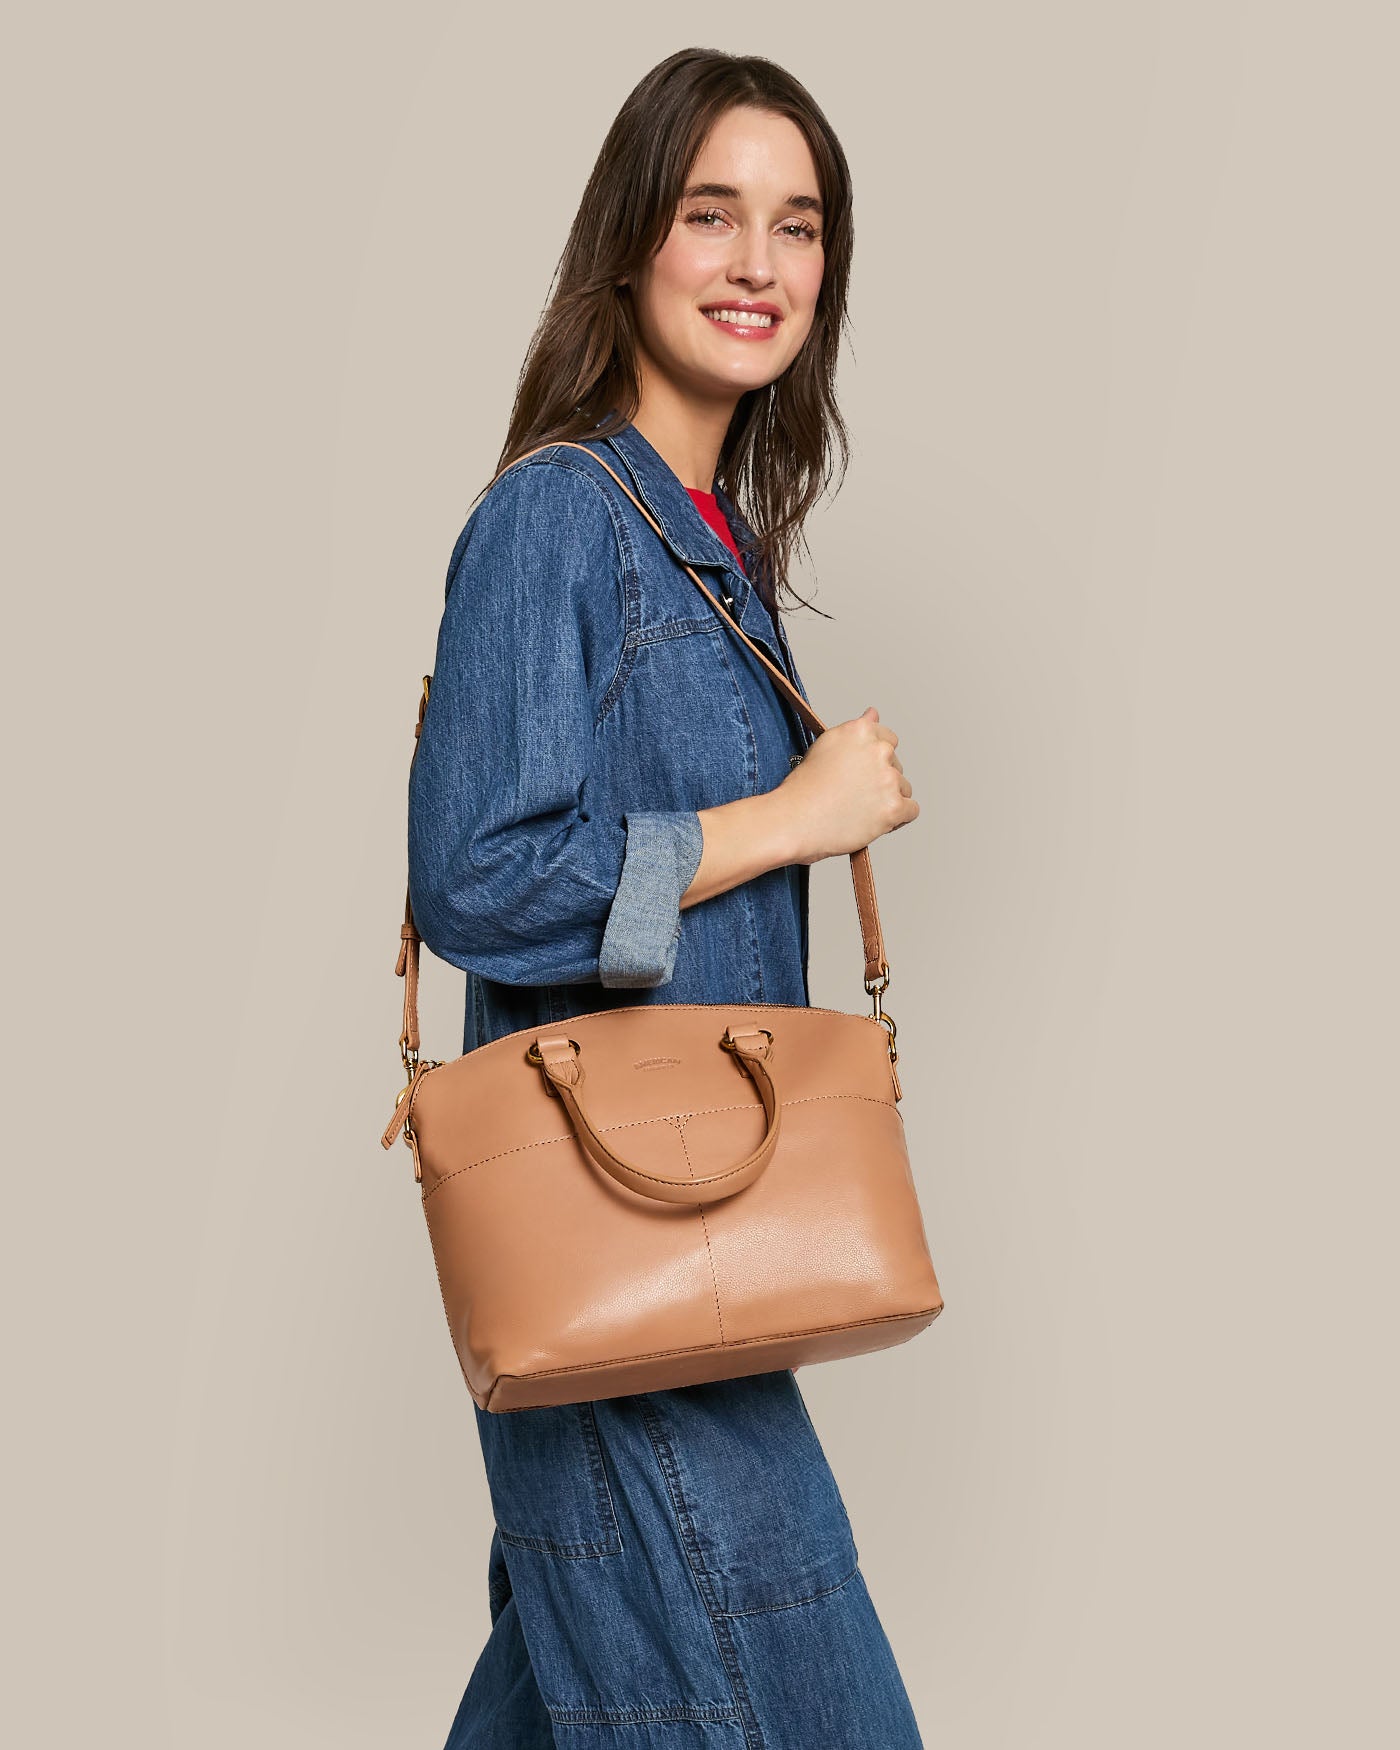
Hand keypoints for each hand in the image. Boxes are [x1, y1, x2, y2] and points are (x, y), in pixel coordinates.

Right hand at [774, 706, 919, 864]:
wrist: (794, 820)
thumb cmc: (803, 789)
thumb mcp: (826, 745)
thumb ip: (856, 730)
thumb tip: (874, 714)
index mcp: (860, 730)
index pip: (888, 740)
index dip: (874, 760)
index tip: (861, 772)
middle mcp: (878, 750)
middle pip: (896, 765)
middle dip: (880, 779)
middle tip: (853, 794)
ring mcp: (888, 779)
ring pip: (903, 788)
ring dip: (887, 799)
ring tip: (858, 809)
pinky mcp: (894, 807)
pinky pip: (911, 810)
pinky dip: (896, 818)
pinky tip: (875, 820)